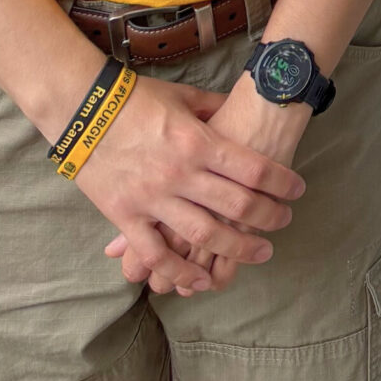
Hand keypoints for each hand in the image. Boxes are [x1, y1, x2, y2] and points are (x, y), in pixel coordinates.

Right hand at [76, 76, 303, 295]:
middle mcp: (180, 174)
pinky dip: (178, 272)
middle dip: (268, 217)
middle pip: (236, 205)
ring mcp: (152, 199)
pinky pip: (155, 253)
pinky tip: (199, 282)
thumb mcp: (184, 98)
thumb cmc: (137, 99)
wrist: (82, 109)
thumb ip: (215, 109)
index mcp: (198, 143)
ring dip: (235, 248)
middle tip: (284, 222)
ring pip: (202, 235)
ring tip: (259, 253)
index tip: (297, 190)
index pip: (254, 170)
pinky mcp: (125, 217)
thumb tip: (242, 109)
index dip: (282, 183)